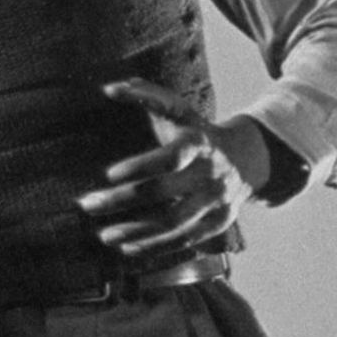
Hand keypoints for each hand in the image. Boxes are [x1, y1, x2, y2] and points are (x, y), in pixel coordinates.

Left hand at [75, 78, 268, 262]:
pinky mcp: (218, 223)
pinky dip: (155, 247)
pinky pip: (185, 241)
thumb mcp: (179, 111)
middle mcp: (209, 174)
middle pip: (164, 194)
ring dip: (135, 232)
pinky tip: (127, 248)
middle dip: (122, 201)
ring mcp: (215, 202)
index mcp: (198, 144)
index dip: (139, 167)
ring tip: (103, 235)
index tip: (108, 175)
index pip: (170, 158)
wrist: (248, 157)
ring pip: (174, 224)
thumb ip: (145, 95)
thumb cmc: (198, 132)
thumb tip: (109, 88)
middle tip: (88, 205)